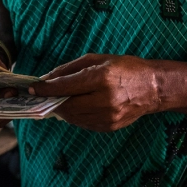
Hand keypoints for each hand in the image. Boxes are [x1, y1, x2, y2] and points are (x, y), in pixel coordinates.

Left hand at [29, 54, 161, 131]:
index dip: (45, 88)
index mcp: (101, 78)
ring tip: (58, 100)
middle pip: (66, 105)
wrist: (154, 88)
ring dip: (62, 109)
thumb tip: (47, 79)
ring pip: (72, 117)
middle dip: (51, 100)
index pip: (65, 87)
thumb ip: (70, 69)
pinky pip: (83, 123)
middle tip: (43, 96)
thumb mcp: (98, 60)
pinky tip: (75, 107)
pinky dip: (75, 116)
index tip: (33, 88)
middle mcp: (104, 99)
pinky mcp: (109, 126)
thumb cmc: (125, 68)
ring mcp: (108, 116)